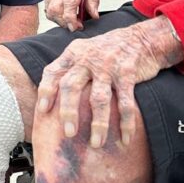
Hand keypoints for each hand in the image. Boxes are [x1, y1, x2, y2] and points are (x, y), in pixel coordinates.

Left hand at [36, 16, 183, 147]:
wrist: (140, 38)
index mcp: (73, 54)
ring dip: (98, 123)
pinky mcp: (127, 73)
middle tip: (69, 133)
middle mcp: (87, 59)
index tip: (43, 111)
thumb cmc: (105, 51)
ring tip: (96, 143)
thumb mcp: (83, 51)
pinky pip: (125, 102)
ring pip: (99, 98)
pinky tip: (125, 138)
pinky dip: (126, 122)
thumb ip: (68, 69)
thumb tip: (47, 98)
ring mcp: (108, 66)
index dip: (46, 91)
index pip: (53, 72)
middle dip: (68, 112)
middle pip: (72, 86)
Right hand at [43, 0, 104, 30]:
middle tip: (77, 25)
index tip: (77, 27)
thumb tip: (93, 15)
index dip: (71, 18)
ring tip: (71, 19)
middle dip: (64, 22)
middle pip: (56, 9)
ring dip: (59, 19)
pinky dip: (55, 13)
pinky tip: (64, 11)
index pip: (69, 2)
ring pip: (49, 9)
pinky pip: (47, 5)